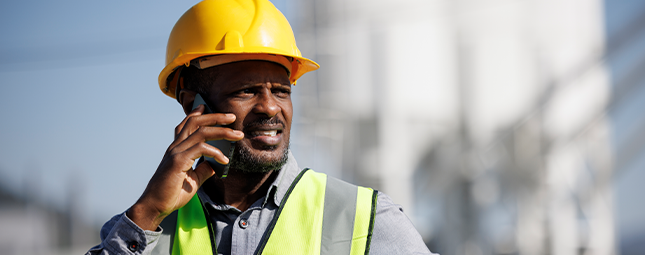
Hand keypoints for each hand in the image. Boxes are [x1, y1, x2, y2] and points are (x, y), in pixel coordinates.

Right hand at [127, 105, 243, 230]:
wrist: (155, 206)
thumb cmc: (171, 194)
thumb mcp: (193, 180)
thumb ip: (203, 170)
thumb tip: (215, 164)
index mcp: (177, 149)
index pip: (185, 125)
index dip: (196, 114)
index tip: (206, 106)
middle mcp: (175, 147)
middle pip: (195, 122)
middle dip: (215, 117)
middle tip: (232, 117)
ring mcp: (176, 152)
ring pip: (201, 132)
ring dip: (221, 131)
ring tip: (237, 135)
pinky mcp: (178, 161)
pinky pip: (200, 149)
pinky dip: (215, 152)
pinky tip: (224, 160)